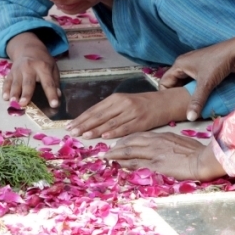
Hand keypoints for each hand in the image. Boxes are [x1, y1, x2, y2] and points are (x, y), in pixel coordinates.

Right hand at [3, 32, 60, 106]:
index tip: (54, 104)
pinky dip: (5, 89)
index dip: (51, 94)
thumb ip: (55, 82)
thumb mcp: (53, 68)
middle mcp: (29, 68)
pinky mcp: (11, 73)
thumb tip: (58, 95)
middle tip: (23, 103)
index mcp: (43, 67)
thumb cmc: (43, 61)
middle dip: (26, 93)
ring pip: (16, 83)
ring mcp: (18, 70)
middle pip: (28, 82)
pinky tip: (5, 97)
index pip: (48, 83)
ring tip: (13, 102)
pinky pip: (7, 81)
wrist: (28, 48)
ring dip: (14, 93)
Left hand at [66, 88, 189, 138]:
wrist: (165, 102)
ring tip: (84, 135)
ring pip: (110, 122)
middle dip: (84, 124)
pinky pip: (125, 128)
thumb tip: (90, 122)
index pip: (95, 109)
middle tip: (71, 132)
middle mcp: (122, 104)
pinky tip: (104, 136)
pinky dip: (114, 132)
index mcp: (116, 98)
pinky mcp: (141, 122)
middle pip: (99, 115)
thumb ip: (110, 111)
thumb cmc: (142, 104)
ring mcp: (132, 112)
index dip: (81, 118)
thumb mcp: (124, 103)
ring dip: (96, 129)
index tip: (69, 125)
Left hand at [103, 132, 226, 180]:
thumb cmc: (197, 152)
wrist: (203, 159)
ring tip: (106, 157)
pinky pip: (136, 164)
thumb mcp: (179, 142)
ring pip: (129, 152)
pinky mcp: (155, 165)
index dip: (126, 140)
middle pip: (130, 143)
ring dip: (116, 155)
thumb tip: (162, 147)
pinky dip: (124, 164)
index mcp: (160, 136)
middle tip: (106, 150)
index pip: (137, 136)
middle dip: (116, 147)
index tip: (118, 144)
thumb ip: (167, 143)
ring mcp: (153, 153)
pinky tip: (117, 165)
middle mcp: (154, 142)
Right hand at [160, 38, 234, 121]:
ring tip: (190, 105)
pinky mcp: (203, 70)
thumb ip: (197, 101)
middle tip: (181, 108)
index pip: (164, 81)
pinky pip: (194, 82)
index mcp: (179, 65)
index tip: (172, 106)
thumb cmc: (218, 63)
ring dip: (187, 93)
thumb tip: (189, 118)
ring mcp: (194, 67)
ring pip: (185, 83)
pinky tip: (200, 99)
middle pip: (174, 83)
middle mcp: (184, 65)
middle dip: (177, 95)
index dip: (166, 94)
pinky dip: (195, 90)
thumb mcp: (206, 83)